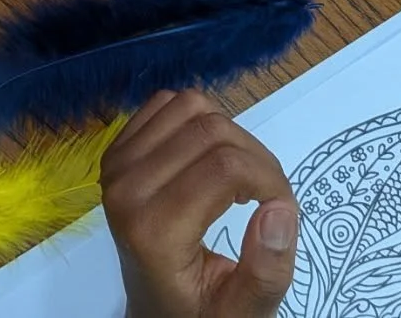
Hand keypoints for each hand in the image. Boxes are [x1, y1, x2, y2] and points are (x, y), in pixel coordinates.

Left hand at [102, 91, 297, 317]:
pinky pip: (166, 103)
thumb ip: (266, 272)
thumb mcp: (241, 314)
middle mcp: (125, 187)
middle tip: (269, 194)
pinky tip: (210, 159)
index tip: (284, 208)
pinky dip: (199, 120)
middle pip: (211, 130)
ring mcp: (116, 163)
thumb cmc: (198, 312)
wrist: (153, 308)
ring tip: (241, 178)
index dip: (270, 179)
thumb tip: (280, 209)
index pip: (225, 167)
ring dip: (230, 133)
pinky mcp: (117, 148)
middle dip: (256, 157)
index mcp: (153, 230)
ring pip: (190, 106)